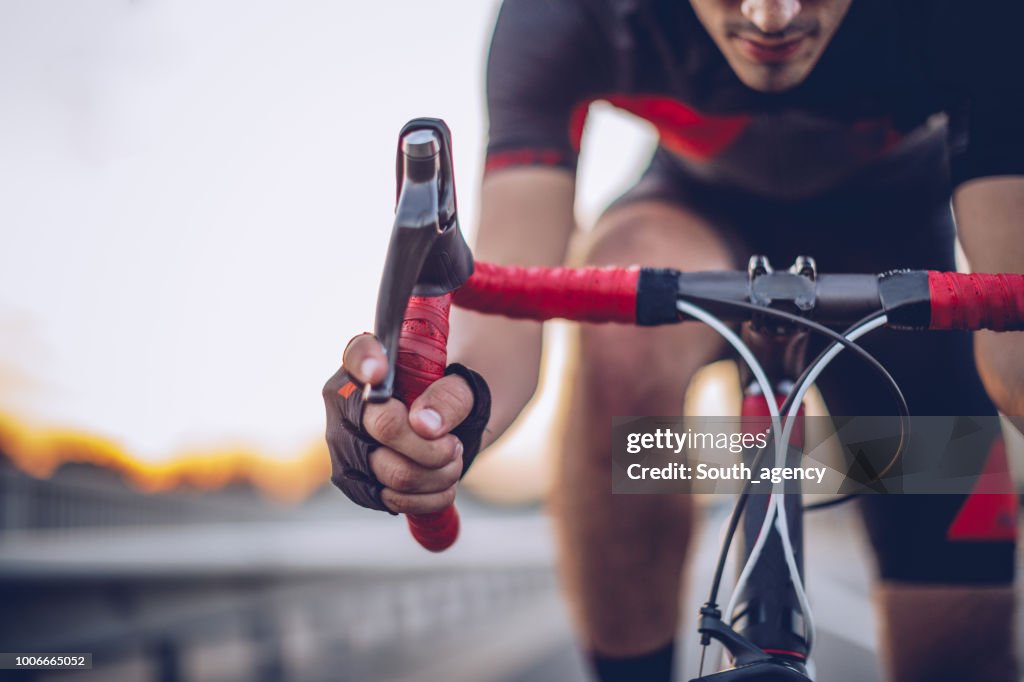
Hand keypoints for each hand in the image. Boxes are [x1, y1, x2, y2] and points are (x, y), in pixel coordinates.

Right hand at [323, 333, 490, 513]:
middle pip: (384, 426)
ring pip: (396, 473)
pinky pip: (394, 500)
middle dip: (434, 444)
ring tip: (453, 459)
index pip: (358, 354)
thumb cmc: (445, 397)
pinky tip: (442, 482)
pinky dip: (430, 496)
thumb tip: (424, 424)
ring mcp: (345, 447)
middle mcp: (345, 405)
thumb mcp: (462, 387)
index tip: (380, 372)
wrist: (441, 428)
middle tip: (454, 443)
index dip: (366, 361)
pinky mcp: (355, 483)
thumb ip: (449, 396)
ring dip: (439, 473)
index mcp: (367, 366)